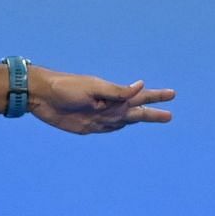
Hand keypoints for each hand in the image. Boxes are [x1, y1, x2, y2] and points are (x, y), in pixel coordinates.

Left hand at [30, 68, 174, 133]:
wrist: (42, 96)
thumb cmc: (66, 87)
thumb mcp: (92, 87)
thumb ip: (116, 91)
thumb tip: (140, 86)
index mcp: (113, 94)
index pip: (140, 96)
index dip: (156, 96)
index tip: (172, 94)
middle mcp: (109, 106)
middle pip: (137, 112)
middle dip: (153, 114)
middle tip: (170, 116)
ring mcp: (100, 118)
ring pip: (125, 121)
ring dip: (139, 120)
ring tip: (153, 118)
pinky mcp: (89, 127)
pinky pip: (108, 129)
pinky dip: (118, 128)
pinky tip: (124, 125)